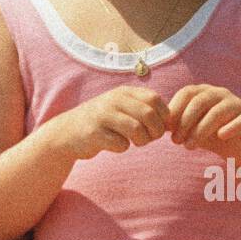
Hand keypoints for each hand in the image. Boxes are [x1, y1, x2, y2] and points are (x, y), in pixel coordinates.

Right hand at [47, 85, 170, 160]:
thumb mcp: (122, 108)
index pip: (155, 99)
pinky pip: (120, 144)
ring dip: (141, 141)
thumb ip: (145, 110)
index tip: (157, 127)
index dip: (162, 116)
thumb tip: (173, 122)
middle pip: (148, 115)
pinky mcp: (93, 133)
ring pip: (136, 129)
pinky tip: (115, 145)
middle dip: (155, 132)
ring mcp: (102, 115)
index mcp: (123, 92)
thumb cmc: (103, 122)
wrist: (67, 132)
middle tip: (149, 139)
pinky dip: (122, 148)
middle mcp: (113, 100)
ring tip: (135, 142)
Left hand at [167, 84, 240, 164]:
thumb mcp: (191, 129)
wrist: (240, 149)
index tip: (166, 129)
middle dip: (184, 122)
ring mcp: (237, 105)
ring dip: (200, 130)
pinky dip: (229, 128)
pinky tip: (220, 137)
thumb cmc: (211, 136)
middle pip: (200, 102)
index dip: (175, 109)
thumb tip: (156, 124)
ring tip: (189, 146)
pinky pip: (240, 120)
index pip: (187, 92)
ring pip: (217, 112)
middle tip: (176, 141)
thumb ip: (175, 124)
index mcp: (205, 92)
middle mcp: (221, 94)